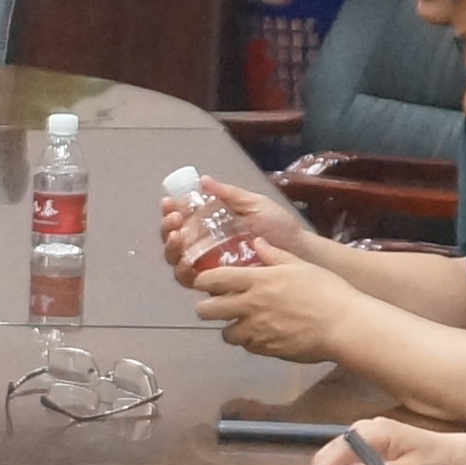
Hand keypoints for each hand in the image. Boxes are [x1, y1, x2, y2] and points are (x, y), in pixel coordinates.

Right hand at [163, 172, 307, 280]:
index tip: (169, 203)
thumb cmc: (279, 227)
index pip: (184, 219)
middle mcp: (206, 246)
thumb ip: (230, 194)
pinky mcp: (216, 284)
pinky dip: (183, 271)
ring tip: (177, 236)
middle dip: (167, 229)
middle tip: (175, 219)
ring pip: (177, 260)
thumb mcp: (254, 204)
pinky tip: (187, 261)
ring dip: (171, 248)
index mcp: (212, 225)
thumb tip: (203, 180)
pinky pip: (190, 281)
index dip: (171, 211)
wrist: (298, 251)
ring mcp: (209, 266)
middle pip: (175, 240)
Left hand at [193, 249, 366, 362]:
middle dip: (206, 308)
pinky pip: (248, 346)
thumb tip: (257, 241)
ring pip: (226, 333)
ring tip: (242, 323)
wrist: (343, 325)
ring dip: (230, 328)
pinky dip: (251, 342)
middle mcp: (250, 305)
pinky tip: (263, 335)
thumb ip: (274, 255)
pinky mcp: (266, 349)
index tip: (203, 282)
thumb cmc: (326, 290)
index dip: (202, 281)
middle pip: (207, 310)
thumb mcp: (300, 265)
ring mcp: (256, 330)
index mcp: (257, 280)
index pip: (214, 279)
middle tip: (215, 306)